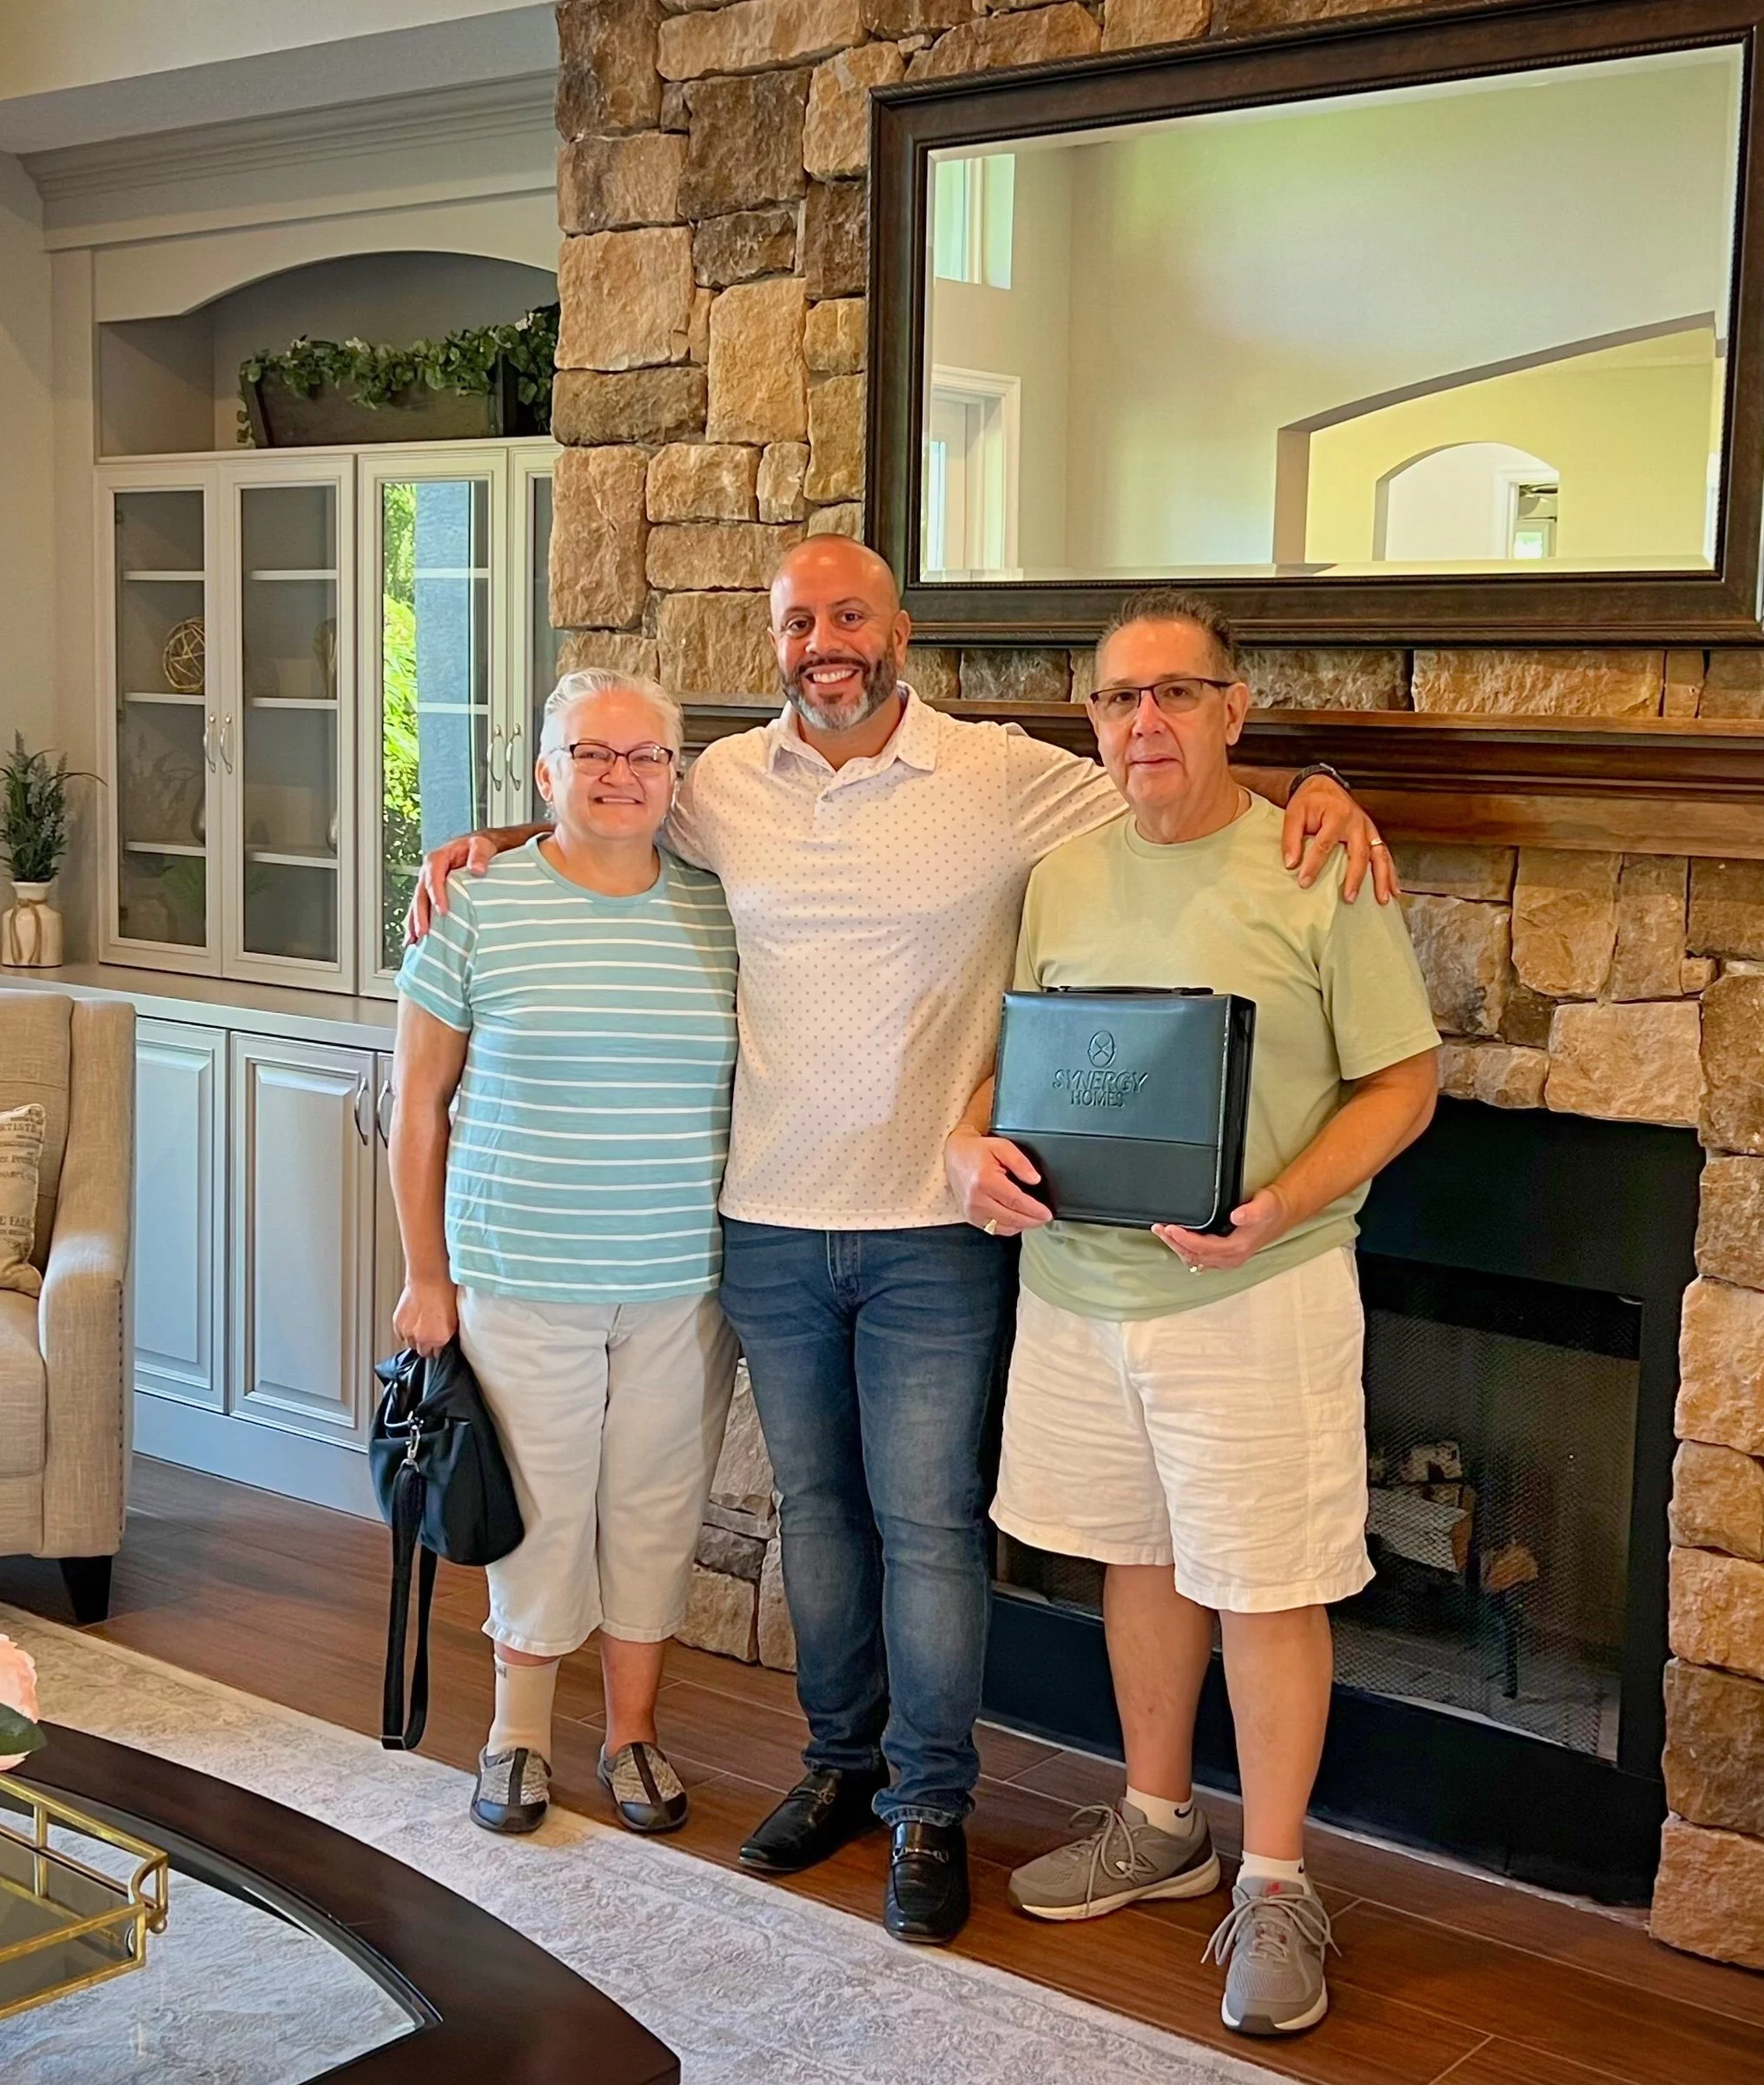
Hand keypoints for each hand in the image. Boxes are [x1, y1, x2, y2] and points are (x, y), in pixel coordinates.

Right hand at [393, 1277, 458, 1356]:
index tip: (438, 1345)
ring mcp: (409, 1333)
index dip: (438, 1349)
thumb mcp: (454, 1318)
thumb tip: (446, 1340)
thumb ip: (448, 1334)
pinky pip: (400, 1335)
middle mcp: (423, 1339)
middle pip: (423, 1352)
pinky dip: (405, 1332)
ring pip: (411, 1344)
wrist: (428, 1279)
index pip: (437, 1354)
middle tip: (429, 1336)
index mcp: (440, 1339)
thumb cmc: (444, 1293)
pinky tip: (411, 1323)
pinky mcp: (398, 1325)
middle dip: (426, 1346)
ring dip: (415, 1339)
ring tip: (419, 1327)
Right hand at [404, 832, 497, 944]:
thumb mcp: (481, 845)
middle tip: (423, 932)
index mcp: (438, 858)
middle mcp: (429, 872)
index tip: (442, 911)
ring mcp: (428, 883)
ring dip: (414, 922)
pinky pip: (422, 908)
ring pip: (418, 904)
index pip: (433, 877)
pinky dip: (418, 922)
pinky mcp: (432, 893)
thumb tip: (477, 870)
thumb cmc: (478, 846)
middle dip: (420, 914)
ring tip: (414, 940)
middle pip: (421, 894)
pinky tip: (416, 938)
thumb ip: (479, 856)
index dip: (436, 894)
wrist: (478, 848)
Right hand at [945, 1126, 1051, 1236]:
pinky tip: (1018, 1221)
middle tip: (1045, 1219)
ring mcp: (972, 1211)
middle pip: (1011, 1218)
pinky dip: (1009, 1228)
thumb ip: (1020, 1162)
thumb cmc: (978, 1151)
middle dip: (1032, 1221)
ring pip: (1004, 1227)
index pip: (1016, 1201)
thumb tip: (1035, 1180)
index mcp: (985, 1181)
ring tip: (1034, 1220)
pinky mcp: (970, 1217)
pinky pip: (994, 1229)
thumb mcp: (1002, 1146)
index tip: (1047, 1213)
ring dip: (1022, 1226)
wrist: (954, 1155)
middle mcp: (976, 1199)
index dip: (1034, 1210)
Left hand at [1153, 1185, 1291, 1272]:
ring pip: (1195, 1258)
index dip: (1184, 1239)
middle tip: (1159, 1228)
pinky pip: (1200, 1257)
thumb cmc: (1271, 1209)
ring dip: (1177, 1247)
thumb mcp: (1264, 1206)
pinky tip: (1177, 1240)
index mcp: (1237, 1248)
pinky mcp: (1224, 1255)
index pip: (1203, 1248)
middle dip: (1175, 1243)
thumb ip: (1251, 1212)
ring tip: (1162, 1232)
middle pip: (1195, 1255)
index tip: (1170, 1228)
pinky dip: (1185, 1249)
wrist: (1280, 1213)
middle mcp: (1230, 1258)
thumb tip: (1237, 1216)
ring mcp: (1226, 1258)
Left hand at [1281, 777, 1398, 904]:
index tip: (1304, 882)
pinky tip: (1393, 889)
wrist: (1324, 785)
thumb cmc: (1310, 800)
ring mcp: (1368, 829)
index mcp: (1337, 816)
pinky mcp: (1372, 834)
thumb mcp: (1294, 814)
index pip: (1325, 844)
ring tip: (1382, 899)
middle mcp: (1357, 823)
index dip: (1314, 865)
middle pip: (1360, 853)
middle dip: (1355, 877)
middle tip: (1349, 898)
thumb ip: (1291, 839)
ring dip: (1382, 878)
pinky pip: (1384, 854)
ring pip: (1380, 855)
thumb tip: (1291, 864)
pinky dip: (1391, 872)